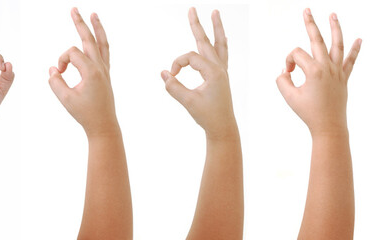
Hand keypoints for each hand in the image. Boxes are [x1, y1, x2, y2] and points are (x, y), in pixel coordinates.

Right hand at [48, 8, 116, 136]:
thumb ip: (56, 82)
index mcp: (91, 71)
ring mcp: (105, 70)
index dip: (61, 60)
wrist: (103, 125)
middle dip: (80, 23)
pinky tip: (98, 36)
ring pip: (102, 43)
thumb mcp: (65, 99)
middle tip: (74, 9)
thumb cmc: (85, 114)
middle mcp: (100, 67)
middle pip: (89, 38)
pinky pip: (105, 52)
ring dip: (96, 28)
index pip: (72, 53)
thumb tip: (53, 69)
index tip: (58, 74)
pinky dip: (101, 42)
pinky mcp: (105, 74)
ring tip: (93, 15)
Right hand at [160, 8, 235, 137]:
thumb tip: (164, 73)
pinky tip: (220, 37)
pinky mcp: (221, 76)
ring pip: (218, 44)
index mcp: (214, 71)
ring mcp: (222, 71)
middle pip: (206, 41)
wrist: (222, 127)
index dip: (177, 63)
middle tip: (192, 9)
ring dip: (215, 29)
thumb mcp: (188, 102)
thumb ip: (174, 87)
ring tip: (215, 13)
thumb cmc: (207, 116)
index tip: (171, 75)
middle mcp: (219, 68)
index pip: (189, 57)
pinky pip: (221, 54)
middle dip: (197, 25)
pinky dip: (219, 43)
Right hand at [276, 9, 360, 135]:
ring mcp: (337, 71)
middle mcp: (327, 67)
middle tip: (307, 10)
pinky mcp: (343, 77)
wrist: (329, 126)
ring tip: (333, 15)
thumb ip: (282, 80)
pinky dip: (355, 49)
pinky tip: (360, 39)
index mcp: (314, 70)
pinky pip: (350, 60)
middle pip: (317, 39)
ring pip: (337, 45)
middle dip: (311, 24)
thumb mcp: (289, 96)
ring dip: (336, 28)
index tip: (288, 73)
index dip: (288, 61)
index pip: (296, 54)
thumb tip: (286, 71)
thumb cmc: (308, 112)